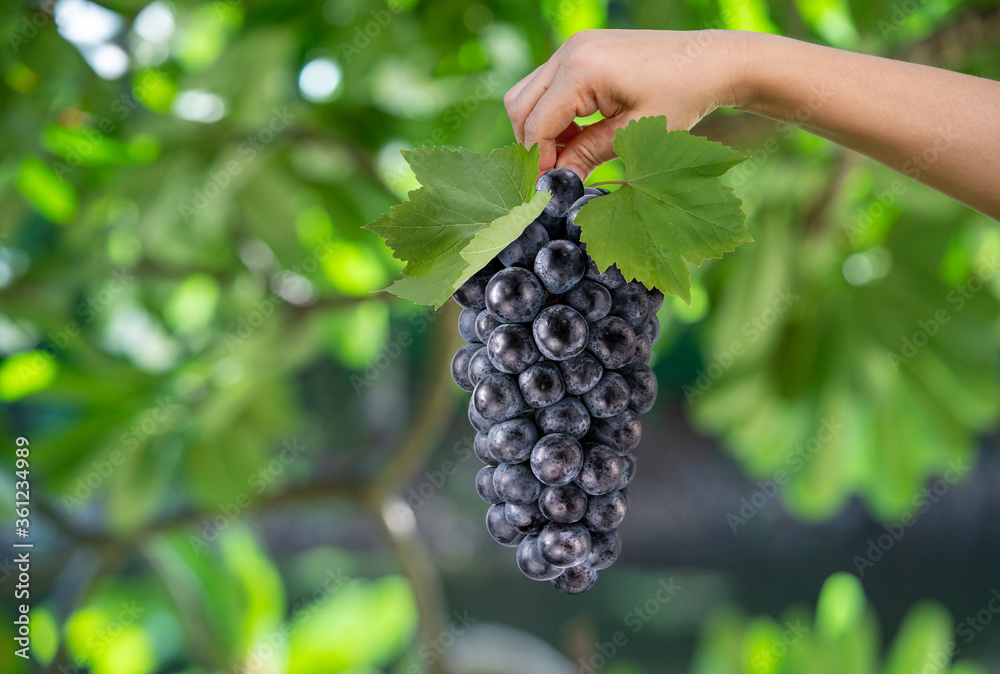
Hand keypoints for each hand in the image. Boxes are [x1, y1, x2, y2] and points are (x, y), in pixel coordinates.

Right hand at [503, 29, 742, 178]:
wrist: (711, 61)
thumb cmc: (682, 97)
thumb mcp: (634, 135)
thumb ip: (589, 155)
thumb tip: (558, 181)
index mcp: (582, 70)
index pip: (537, 123)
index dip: (539, 160)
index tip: (551, 185)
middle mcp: (570, 51)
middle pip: (519, 105)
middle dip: (533, 143)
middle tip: (559, 169)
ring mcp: (574, 45)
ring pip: (527, 93)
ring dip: (541, 126)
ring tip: (574, 148)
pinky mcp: (581, 48)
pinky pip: (547, 83)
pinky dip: (554, 111)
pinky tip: (582, 128)